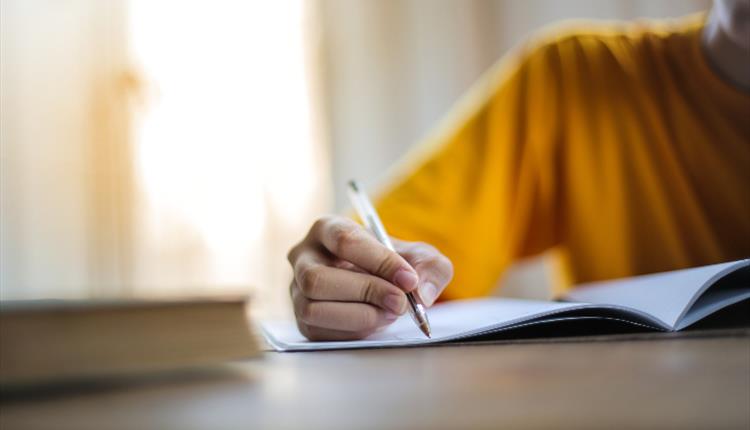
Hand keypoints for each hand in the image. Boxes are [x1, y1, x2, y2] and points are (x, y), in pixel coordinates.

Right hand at [287, 215, 452, 340]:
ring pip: (313, 309)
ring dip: (358, 316)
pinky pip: (319, 332)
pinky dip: (352, 332)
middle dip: (365, 293)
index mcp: (327, 229)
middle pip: (318, 278)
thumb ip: (430, 267)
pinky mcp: (303, 320)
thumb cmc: (395, 264)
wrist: (382, 286)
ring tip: (390, 313)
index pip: (344, 240)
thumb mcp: (420, 257)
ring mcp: (297, 290)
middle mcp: (303, 257)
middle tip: (400, 302)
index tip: (408, 279)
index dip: (378, 261)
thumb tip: (422, 292)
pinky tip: (376, 323)